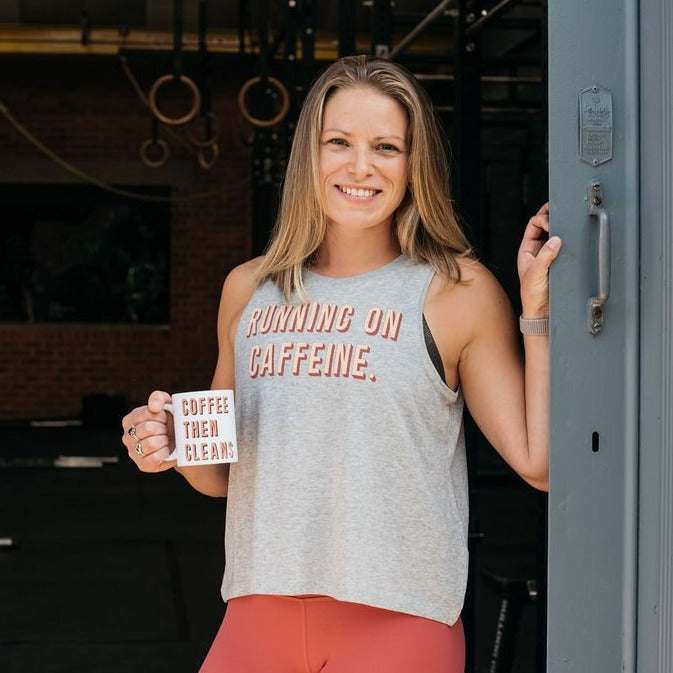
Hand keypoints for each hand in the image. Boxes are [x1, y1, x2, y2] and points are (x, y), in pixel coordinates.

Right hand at [121, 390, 176, 471]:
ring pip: (151, 444)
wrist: (180, 440)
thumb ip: (158, 398)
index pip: (144, 414)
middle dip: (163, 428)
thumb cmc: (170, 420)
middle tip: (166, 430)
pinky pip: (154, 458)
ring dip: (164, 440)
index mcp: (129, 420)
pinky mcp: (143, 465)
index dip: (160, 415)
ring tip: (166, 439)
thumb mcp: (166, 403)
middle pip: (147, 428)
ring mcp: (133, 453)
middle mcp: (127, 437)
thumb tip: (153, 407)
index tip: (165, 418)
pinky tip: (166, 449)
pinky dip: (165, 453)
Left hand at [517, 202, 561, 317]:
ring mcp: (550, 255)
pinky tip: (574, 237)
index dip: (542, 219)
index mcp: (527, 250)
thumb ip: (544, 257)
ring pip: (556, 234)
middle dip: (552, 216)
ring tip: (568, 222)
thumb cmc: (532, 296)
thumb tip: (555, 240)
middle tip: (562, 210)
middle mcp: (538, 250)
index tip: (552, 222)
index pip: (533, 225)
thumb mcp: (535, 274)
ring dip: (561, 227)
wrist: (543, 312)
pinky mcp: (561, 261)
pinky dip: (569, 239)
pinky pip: (565, 246)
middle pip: (545, 226)